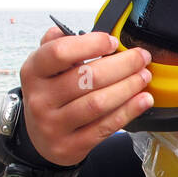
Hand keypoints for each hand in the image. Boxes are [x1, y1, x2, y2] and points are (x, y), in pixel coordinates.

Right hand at [18, 28, 152, 165]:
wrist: (40, 138)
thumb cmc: (50, 96)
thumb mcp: (44, 69)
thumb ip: (55, 46)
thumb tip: (66, 30)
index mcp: (33, 73)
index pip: (59, 53)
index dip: (91, 44)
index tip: (113, 42)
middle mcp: (40, 99)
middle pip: (87, 78)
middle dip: (122, 65)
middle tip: (141, 58)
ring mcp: (54, 125)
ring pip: (98, 103)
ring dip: (128, 87)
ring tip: (144, 77)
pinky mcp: (70, 146)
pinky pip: (105, 127)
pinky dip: (128, 111)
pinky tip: (142, 100)